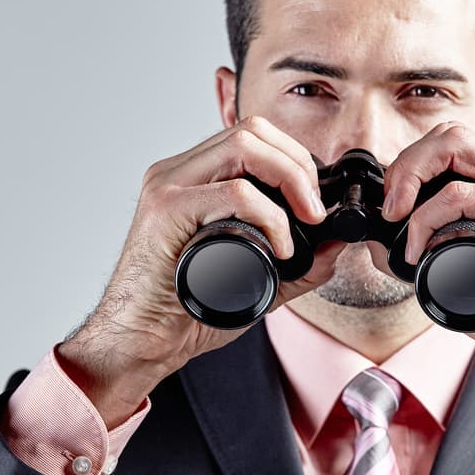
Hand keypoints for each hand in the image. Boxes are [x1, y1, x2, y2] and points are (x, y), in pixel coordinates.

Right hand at [58, 116, 344, 426]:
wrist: (139, 343)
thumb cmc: (184, 312)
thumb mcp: (254, 280)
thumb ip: (296, 264)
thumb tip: (335, 246)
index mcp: (193, 179)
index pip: (254, 137)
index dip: (295, 159)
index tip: (316, 202)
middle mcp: (177, 173)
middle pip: (253, 130)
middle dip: (299, 165)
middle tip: (316, 211)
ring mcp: (168, 187)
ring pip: (244, 145)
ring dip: (290, 179)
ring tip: (307, 221)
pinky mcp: (166, 211)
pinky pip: (234, 192)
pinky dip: (270, 217)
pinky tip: (279, 249)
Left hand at [381, 121, 474, 374]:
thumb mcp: (462, 266)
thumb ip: (430, 244)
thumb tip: (379, 243)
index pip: (453, 144)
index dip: (412, 163)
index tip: (391, 203)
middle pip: (451, 134)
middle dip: (406, 164)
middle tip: (389, 207)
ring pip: (456, 147)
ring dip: (411, 180)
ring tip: (397, 221)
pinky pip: (461, 194)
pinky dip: (427, 217)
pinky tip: (419, 248)